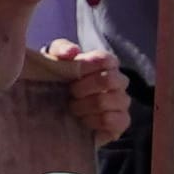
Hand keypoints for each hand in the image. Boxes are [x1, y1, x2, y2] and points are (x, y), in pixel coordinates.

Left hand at [0, 42, 127, 173]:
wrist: (53, 111)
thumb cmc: (55, 80)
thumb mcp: (52, 60)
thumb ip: (61, 50)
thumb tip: (72, 52)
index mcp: (104, 63)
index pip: (107, 59)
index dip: (89, 67)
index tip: (71, 76)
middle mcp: (117, 81)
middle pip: (112, 79)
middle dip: (85, 88)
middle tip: (70, 94)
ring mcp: (121, 102)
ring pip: (114, 100)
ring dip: (88, 106)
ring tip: (74, 108)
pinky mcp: (120, 123)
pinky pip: (118, 120)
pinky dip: (97, 120)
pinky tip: (84, 121)